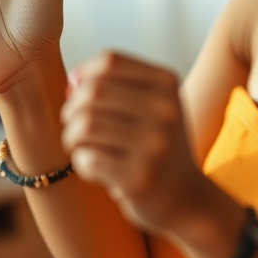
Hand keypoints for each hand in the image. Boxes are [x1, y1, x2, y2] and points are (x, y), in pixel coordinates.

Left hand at [60, 52, 208, 235]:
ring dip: (72, 138)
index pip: (109, 61)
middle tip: (79, 130)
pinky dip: (82, 164)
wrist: (185, 196)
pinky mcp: (139, 177)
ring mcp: (155, 143)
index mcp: (168, 83)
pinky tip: (97, 170)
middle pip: (92, 90)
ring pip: (84, 124)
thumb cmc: (155, 145)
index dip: (84, 78)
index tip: (84, 100)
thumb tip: (72, 79)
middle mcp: (166, 108)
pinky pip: (86, 158)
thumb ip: (113, 85)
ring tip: (84, 148)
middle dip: (72, 110)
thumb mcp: (149, 105)